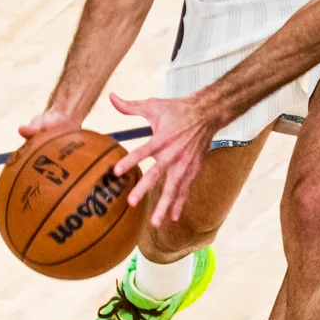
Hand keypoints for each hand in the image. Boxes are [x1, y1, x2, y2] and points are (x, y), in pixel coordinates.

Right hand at [0, 106, 82, 207]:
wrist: (65, 120)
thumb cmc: (50, 122)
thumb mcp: (42, 122)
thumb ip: (34, 127)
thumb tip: (22, 129)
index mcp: (24, 158)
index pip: (8, 176)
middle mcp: (32, 167)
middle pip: (17, 186)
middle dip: (10, 201)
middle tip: (4, 217)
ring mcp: (45, 170)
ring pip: (35, 189)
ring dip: (31, 203)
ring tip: (28, 221)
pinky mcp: (59, 170)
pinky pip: (55, 186)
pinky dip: (55, 197)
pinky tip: (57, 209)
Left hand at [109, 92, 218, 224]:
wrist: (207, 114)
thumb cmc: (177, 109)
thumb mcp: (154, 105)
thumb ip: (131, 106)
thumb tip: (111, 96)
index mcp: (161, 139)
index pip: (142, 151)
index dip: (130, 161)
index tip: (117, 171)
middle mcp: (172, 154)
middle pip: (156, 175)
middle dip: (144, 189)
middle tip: (132, 202)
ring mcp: (184, 164)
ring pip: (172, 188)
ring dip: (164, 205)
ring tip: (155, 222)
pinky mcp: (192, 170)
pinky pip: (184, 189)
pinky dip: (179, 203)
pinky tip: (173, 217)